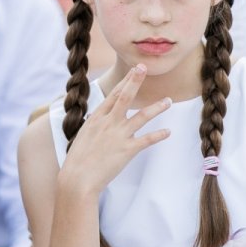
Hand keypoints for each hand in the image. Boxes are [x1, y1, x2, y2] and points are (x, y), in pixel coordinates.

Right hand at [61, 64, 171, 195]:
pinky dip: (158, 135)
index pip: (114, 95)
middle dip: (135, 80)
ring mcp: (118, 135)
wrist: (77, 179)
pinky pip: (147, 140)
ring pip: (141, 116)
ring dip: (157, 107)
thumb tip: (99, 118)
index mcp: (97, 118)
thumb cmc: (78, 160)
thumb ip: (95, 126)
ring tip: (168, 101)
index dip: (125, 81)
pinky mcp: (127, 150)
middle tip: (144, 67)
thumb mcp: (85, 136)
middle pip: (125, 97)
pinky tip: (168, 131)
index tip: (134, 70)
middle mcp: (108, 123)